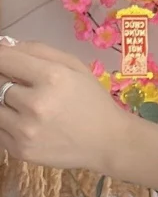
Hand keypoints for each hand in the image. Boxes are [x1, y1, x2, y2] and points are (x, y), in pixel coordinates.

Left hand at [0, 38, 125, 172]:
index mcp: (52, 77)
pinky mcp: (20, 151)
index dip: (1, 58)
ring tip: (24, 106)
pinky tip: (27, 123)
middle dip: (6, 81)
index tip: (5, 62)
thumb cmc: (92, 101)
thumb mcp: (75, 66)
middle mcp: (35, 104)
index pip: (4, 59)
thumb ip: (38, 50)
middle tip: (24, 87)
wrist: (108, 142)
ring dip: (3, 103)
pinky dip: (7, 123)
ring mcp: (25, 130)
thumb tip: (3, 45)